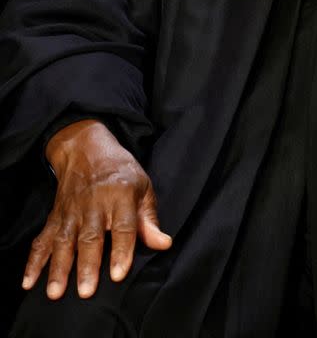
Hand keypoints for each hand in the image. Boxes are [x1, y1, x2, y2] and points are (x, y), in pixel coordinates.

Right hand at [22, 119, 171, 299]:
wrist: (86, 147)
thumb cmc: (120, 170)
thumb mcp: (142, 186)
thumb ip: (150, 219)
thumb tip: (163, 243)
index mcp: (121, 196)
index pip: (123, 227)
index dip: (122, 250)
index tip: (118, 274)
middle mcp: (94, 204)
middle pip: (91, 237)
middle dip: (87, 265)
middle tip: (86, 291)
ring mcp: (72, 210)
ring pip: (65, 241)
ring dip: (59, 267)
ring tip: (56, 292)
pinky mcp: (56, 215)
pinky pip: (43, 239)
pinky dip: (34, 261)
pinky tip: (29, 281)